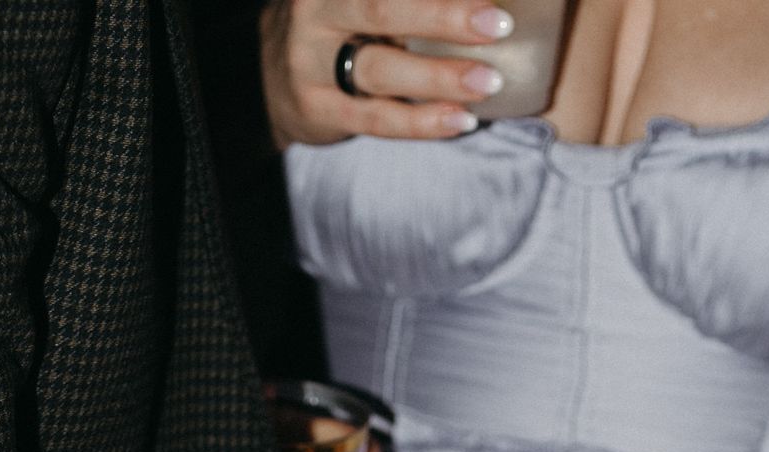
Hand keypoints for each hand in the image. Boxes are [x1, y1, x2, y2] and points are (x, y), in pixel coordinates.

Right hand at [261, 0, 513, 147]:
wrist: (270, 72)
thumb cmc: (339, 22)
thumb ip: (404, 2)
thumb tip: (476, 3)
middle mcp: (319, 10)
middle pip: (384, 9)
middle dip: (445, 17)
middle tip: (498, 24)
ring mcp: (313, 62)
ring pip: (382, 70)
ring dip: (440, 77)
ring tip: (490, 82)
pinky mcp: (320, 109)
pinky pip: (378, 119)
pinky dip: (423, 122)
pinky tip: (462, 120)